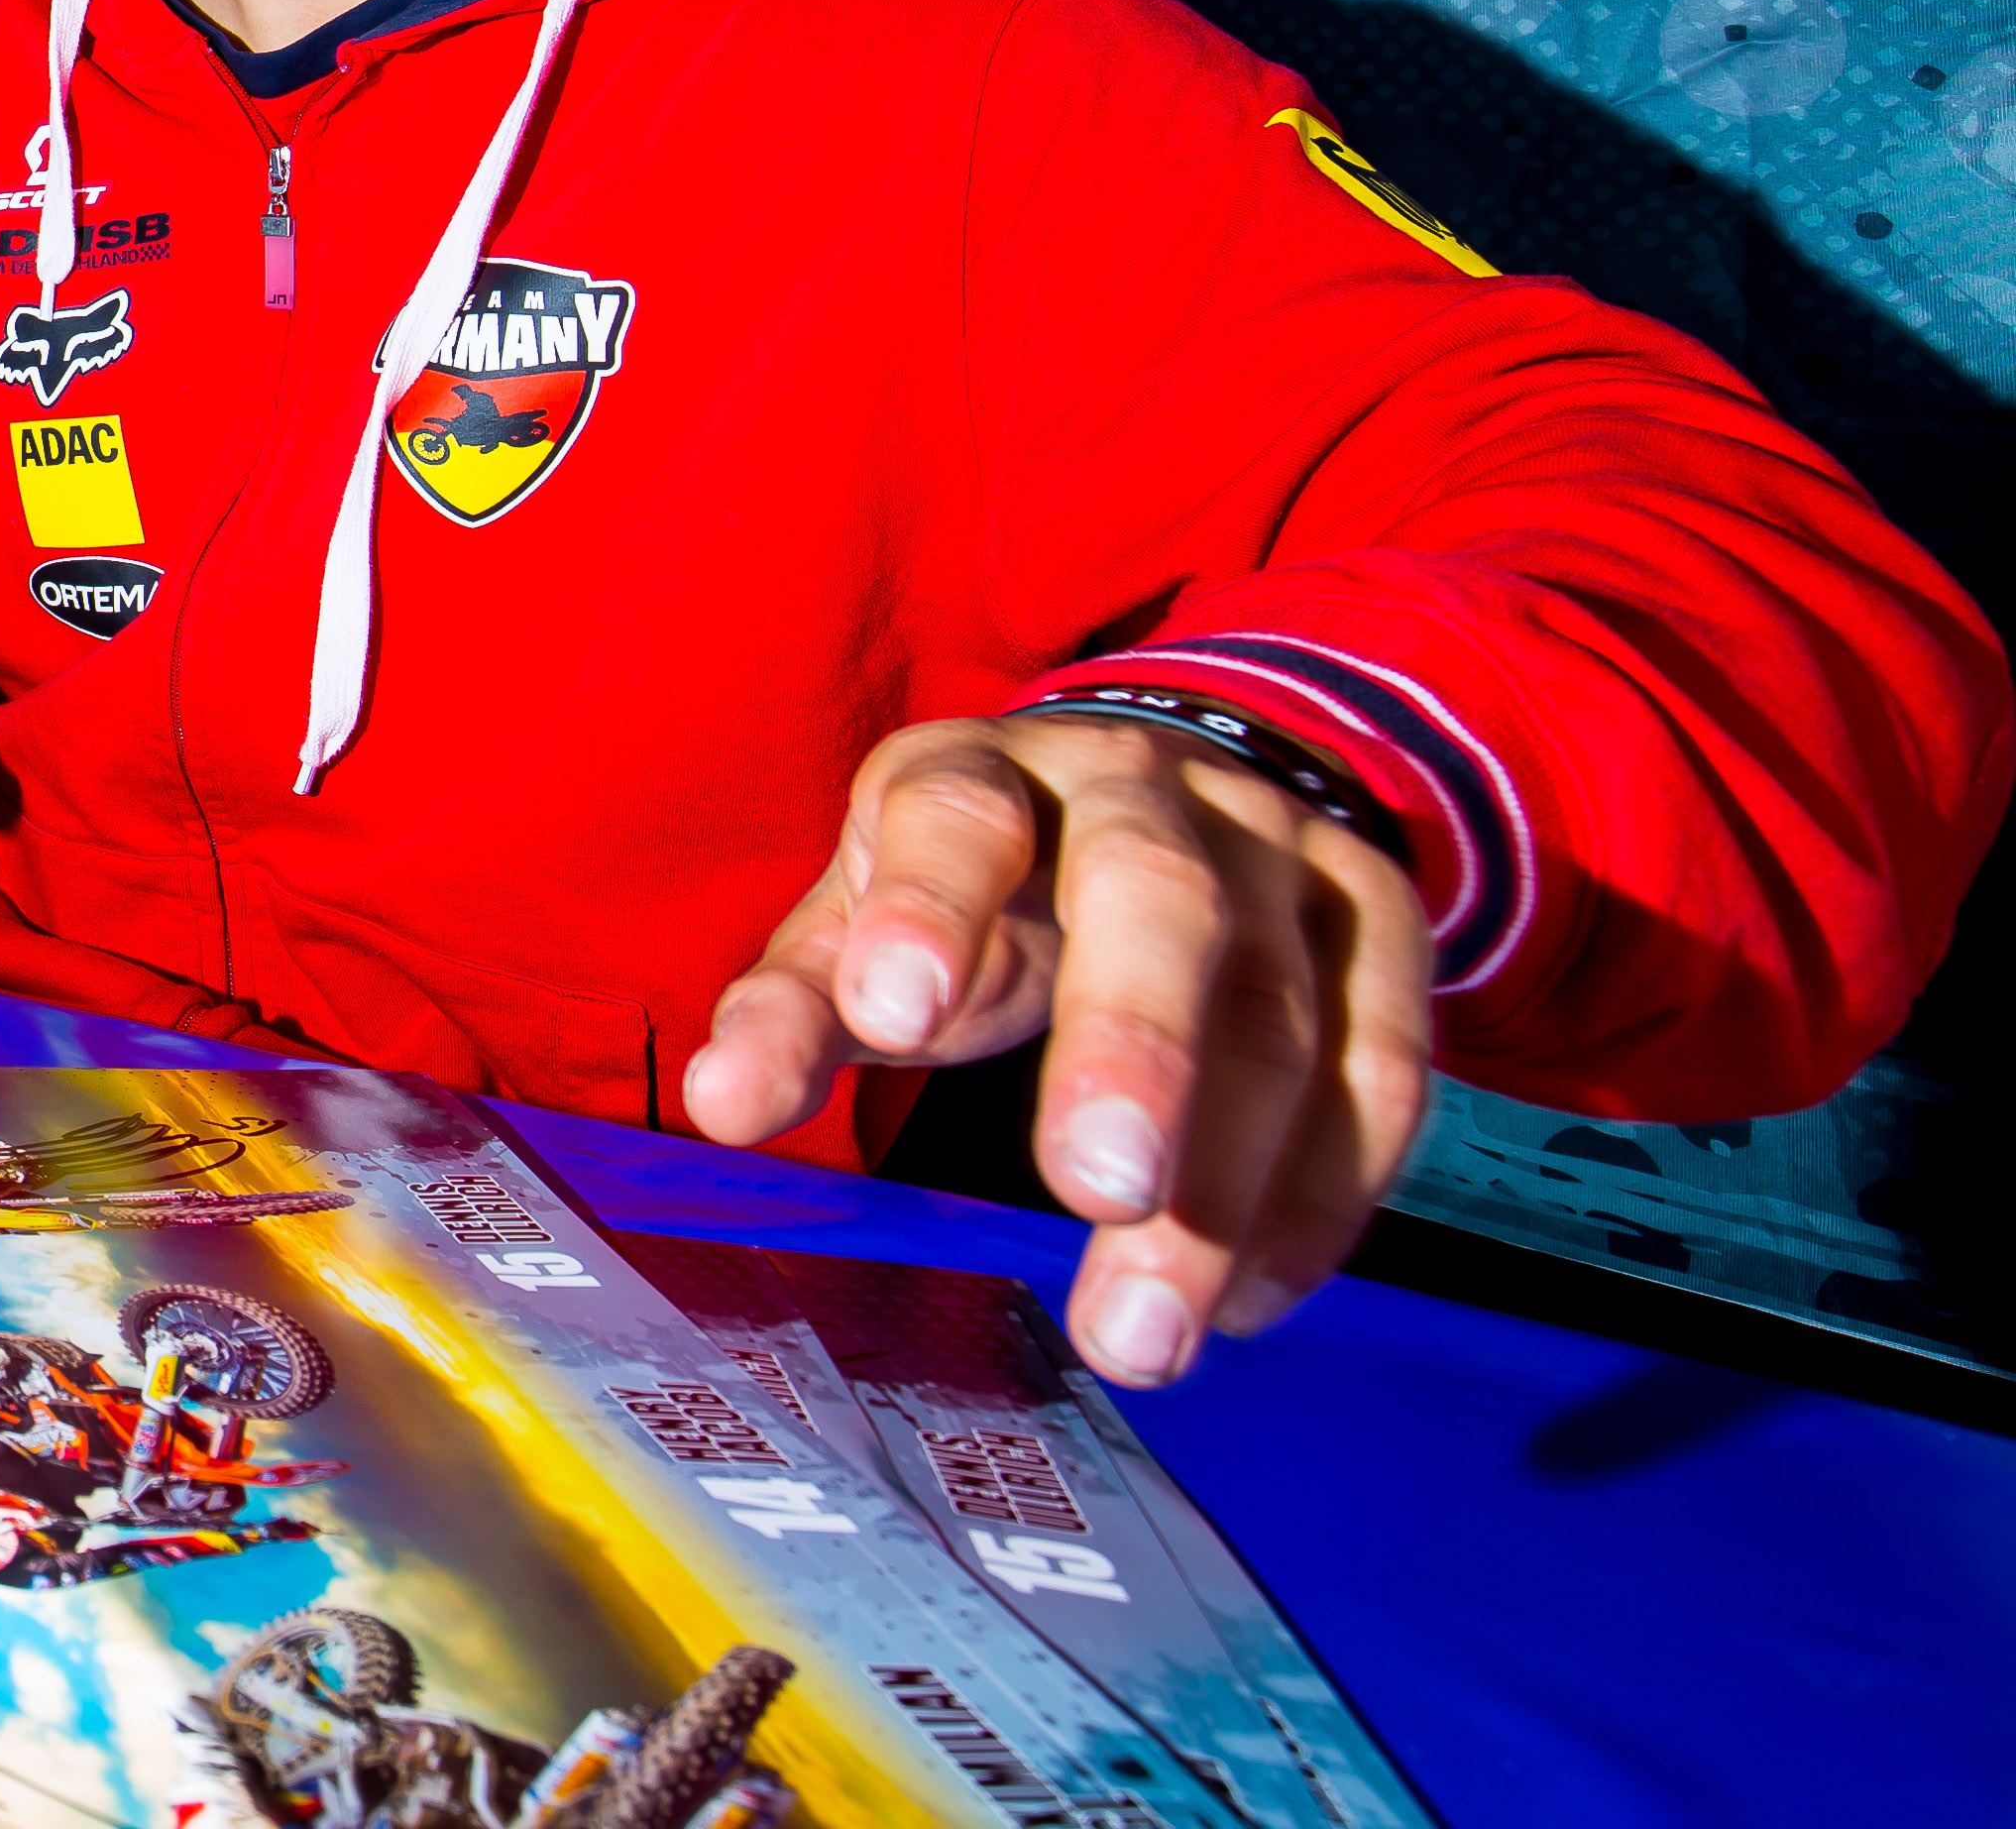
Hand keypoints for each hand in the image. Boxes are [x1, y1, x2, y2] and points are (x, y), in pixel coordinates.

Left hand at [683, 712, 1433, 1389]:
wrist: (1157, 791)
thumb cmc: (981, 884)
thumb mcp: (869, 922)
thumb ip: (799, 1008)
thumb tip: (721, 1106)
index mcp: (987, 773)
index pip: (957, 814)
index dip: (926, 908)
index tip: (891, 1021)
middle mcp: (1143, 788)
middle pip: (1156, 900)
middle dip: (1131, 1046)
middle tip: (1096, 1188)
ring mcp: (1279, 849)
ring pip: (1280, 1011)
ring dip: (1227, 1186)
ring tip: (1146, 1333)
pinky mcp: (1381, 921)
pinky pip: (1384, 1070)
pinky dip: (1324, 1200)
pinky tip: (1249, 1301)